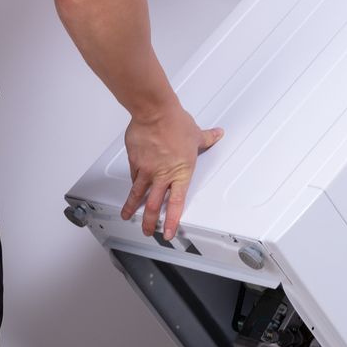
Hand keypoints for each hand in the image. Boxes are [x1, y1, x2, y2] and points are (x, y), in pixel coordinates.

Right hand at [119, 104, 223, 238]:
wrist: (155, 112)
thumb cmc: (175, 123)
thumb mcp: (196, 134)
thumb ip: (207, 138)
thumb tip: (217, 134)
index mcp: (180, 172)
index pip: (177, 203)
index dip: (172, 221)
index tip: (169, 233)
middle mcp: (162, 175)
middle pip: (154, 206)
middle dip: (150, 223)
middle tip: (148, 231)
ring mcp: (146, 170)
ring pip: (138, 195)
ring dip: (133, 208)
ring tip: (128, 216)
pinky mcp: (134, 162)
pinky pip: (133, 177)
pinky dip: (132, 185)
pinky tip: (131, 188)